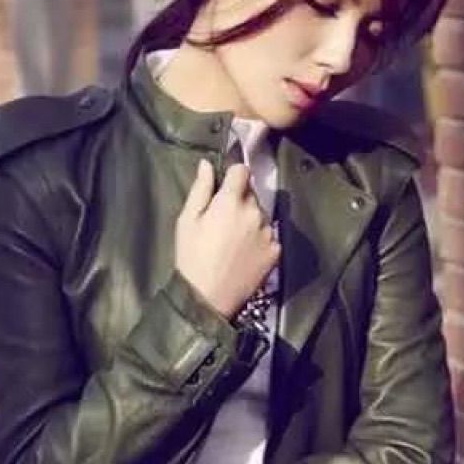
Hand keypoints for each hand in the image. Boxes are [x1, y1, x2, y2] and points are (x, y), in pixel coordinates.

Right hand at [175, 159, 281, 318]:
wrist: (208, 299)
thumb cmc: (192, 256)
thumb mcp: (187, 220)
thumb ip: (201, 189)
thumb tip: (207, 164)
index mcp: (231, 201)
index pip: (242, 170)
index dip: (233, 175)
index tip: (224, 187)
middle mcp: (255, 212)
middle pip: (251, 193)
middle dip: (239, 200)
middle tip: (223, 220)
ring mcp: (268, 232)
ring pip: (261, 214)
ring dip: (251, 219)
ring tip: (234, 240)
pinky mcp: (276, 251)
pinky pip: (269, 235)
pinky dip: (260, 239)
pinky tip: (245, 253)